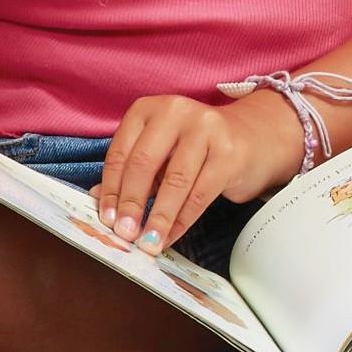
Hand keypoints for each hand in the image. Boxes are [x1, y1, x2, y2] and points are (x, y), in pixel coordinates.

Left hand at [96, 93, 300, 254]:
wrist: (254, 137)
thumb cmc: (196, 147)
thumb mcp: (160, 151)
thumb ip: (130, 170)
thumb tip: (98, 199)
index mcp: (150, 108)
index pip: (121, 153)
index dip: (111, 190)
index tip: (106, 220)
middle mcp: (177, 111)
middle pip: (144, 163)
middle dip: (131, 204)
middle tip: (124, 233)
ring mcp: (207, 128)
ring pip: (174, 181)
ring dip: (158, 217)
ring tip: (147, 242)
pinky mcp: (230, 152)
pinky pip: (200, 193)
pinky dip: (182, 220)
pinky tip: (172, 236)